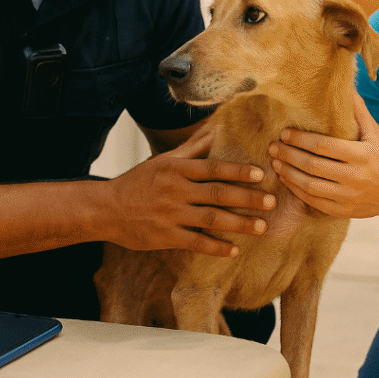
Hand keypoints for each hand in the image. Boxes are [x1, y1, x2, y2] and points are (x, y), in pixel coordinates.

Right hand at [104, 125, 275, 256]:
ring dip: (238, 224)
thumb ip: (193, 147)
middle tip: (271, 202)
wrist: (106, 209)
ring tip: (262, 227)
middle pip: (217, 193)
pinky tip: (234, 250)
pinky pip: (196, 242)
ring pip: (211, 219)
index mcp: (177, 169)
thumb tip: (218, 128)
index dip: (238, 171)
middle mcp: (176, 190)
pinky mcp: (166, 236)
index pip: (213, 168)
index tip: (261, 174)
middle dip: (247, 198)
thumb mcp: (164, 160)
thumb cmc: (140, 181)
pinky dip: (216, 247)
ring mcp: (171, 215)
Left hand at [268, 93, 378, 218]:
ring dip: (288, 174)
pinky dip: (296, 191)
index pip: (324, 146)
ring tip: (275, 162)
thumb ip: (358, 111)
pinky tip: (286, 179)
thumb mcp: (375, 133)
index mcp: (361, 156)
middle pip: (312, 166)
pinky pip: (313, 202)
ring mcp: (348, 197)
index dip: (300, 139)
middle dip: (288, 155)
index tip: (285, 133)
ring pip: (309, 186)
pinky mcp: (342, 211)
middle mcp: (354, 178)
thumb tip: (345, 86)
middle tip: (272, 146)